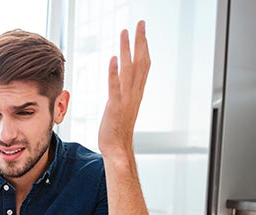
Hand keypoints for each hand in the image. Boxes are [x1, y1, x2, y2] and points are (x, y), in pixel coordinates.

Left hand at [98, 20, 149, 158]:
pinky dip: (114, 72)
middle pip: (140, 62)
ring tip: (125, 32)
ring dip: (127, 50)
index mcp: (136, 93)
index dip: (143, 47)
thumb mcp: (123, 111)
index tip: (142, 32)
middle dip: (140, 41)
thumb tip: (124, 88)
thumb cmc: (118, 132)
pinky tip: (112, 59)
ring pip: (129, 69)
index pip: (143, 65)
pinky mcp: (114, 107)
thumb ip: (125, 98)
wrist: (117, 150)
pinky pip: (115, 87)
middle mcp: (133, 93)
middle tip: (140, 23)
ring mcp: (125, 99)